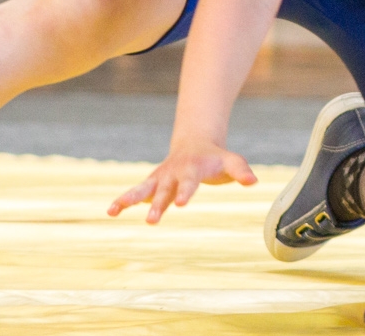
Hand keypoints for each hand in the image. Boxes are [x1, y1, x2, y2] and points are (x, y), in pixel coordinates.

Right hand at [108, 139, 256, 223]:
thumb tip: (253, 182)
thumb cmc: (216, 158)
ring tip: (113, 211)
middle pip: (164, 190)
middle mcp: (173, 173)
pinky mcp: (151, 183)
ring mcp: (160, 178)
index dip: (185, 191)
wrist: (195, 143)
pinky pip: (135, 192)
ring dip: (130, 200)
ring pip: (142, 188)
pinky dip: (123, 201)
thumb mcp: (231, 160)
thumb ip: (241, 170)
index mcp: (193, 168)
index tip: (181, 204)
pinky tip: (110, 212)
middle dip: (158, 204)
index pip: (190, 181)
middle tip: (151, 220)